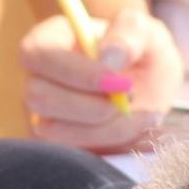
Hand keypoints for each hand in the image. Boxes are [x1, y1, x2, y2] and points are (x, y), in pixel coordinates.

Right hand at [19, 9, 178, 151]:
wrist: (151, 87)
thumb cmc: (142, 51)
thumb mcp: (146, 32)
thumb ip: (130, 33)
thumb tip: (108, 58)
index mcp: (49, 40)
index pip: (37, 54)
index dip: (75, 72)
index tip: (118, 82)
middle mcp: (37, 78)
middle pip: (38, 98)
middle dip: (91, 107)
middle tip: (130, 100)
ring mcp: (43, 115)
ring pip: (56, 133)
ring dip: (108, 131)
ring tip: (147, 116)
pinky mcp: (60, 145)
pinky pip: (77, 156)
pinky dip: (115, 148)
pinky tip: (142, 133)